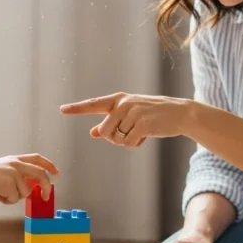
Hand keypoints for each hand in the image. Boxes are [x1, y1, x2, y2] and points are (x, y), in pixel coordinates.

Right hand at [0, 154, 56, 204]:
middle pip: (41, 174)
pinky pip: (15, 199)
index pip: (37, 158)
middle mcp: (16, 164)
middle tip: (46, 197)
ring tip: (0, 193)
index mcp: (14, 159)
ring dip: (15, 197)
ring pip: (26, 192)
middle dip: (47, 187)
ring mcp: (13, 174)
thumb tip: (29, 188)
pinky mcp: (9, 184)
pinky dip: (7, 201)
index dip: (49, 165)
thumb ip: (16, 175)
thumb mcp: (2, 169)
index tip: (56, 173)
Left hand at [60, 92, 193, 146]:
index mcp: (118, 99)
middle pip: (104, 132)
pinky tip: (148, 134)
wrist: (180, 113)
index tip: (62, 109)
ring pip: (117, 139)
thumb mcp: (131, 114)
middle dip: (115, 138)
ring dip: (128, 141)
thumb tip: (93, 132)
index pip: (93, 104)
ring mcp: (133, 112)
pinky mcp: (143, 124)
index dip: (77, 108)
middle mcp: (123, 104)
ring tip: (142, 130)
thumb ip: (111, 122)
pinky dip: (137, 143)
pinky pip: (129, 143)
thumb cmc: (153, 114)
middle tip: (131, 132)